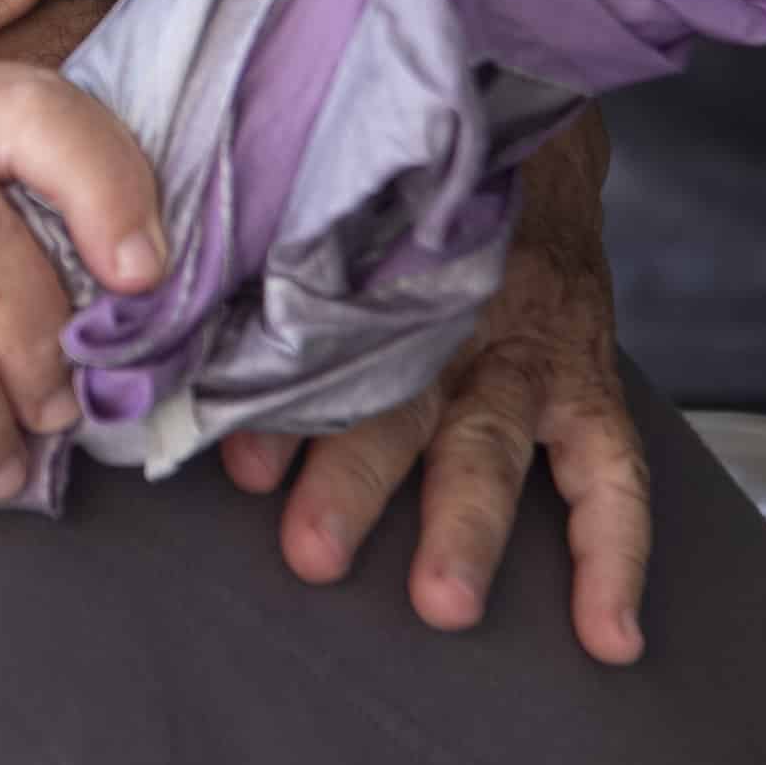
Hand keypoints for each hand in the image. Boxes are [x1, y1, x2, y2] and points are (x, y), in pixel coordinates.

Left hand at [217, 112, 650, 662]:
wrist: (514, 130)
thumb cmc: (387, 186)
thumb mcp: (317, 198)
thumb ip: (251, 264)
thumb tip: (151, 346)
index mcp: (368, 266)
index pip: (322, 334)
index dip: (280, 402)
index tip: (239, 465)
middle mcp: (446, 312)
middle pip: (397, 396)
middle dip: (355, 475)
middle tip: (314, 548)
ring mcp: (523, 351)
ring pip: (492, 440)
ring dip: (467, 522)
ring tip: (444, 598)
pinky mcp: (584, 380)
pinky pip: (612, 473)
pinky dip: (614, 554)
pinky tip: (610, 634)